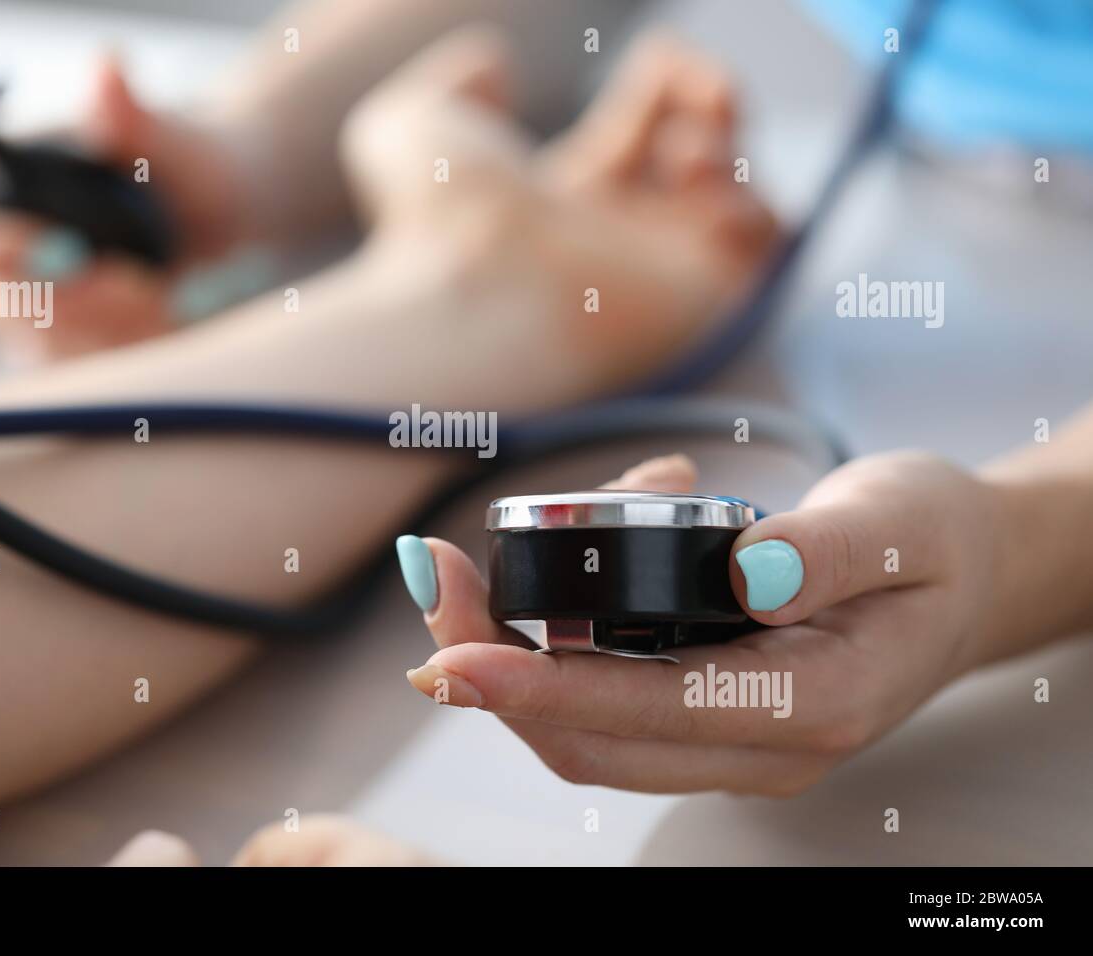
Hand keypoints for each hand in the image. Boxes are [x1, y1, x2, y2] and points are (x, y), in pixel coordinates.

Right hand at [0, 58, 248, 358]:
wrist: (226, 220)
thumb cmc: (184, 164)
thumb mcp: (167, 137)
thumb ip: (133, 115)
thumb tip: (108, 71)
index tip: (65, 249)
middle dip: (63, 300)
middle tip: (139, 285)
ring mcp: (23, 316)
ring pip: (37, 345)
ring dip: (107, 328)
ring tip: (169, 296)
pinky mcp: (68, 353)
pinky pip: (81, 372)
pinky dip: (129, 351)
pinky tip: (172, 320)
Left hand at [337, 28, 776, 401]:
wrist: (470, 297)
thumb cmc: (433, 221)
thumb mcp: (411, 128)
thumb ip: (449, 85)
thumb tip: (495, 63)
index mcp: (573, 191)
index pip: (648, 117)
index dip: (669, 75)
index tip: (657, 64)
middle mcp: (626, 233)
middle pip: (707, 150)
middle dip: (718, 102)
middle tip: (708, 95)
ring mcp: (665, 271)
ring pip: (745, 201)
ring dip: (734, 157)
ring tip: (692, 159)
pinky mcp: (705, 304)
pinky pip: (765, 257)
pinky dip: (757, 211)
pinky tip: (709, 203)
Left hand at [399, 452, 1007, 795]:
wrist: (958, 577)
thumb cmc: (931, 548)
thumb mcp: (904, 526)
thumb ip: (829, 551)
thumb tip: (745, 570)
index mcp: (816, 706)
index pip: (655, 714)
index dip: (546, 687)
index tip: (455, 652)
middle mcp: (759, 745)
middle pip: (592, 739)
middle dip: (492, 667)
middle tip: (431, 578)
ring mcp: (726, 737)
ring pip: (583, 727)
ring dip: (504, 656)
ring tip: (462, 567)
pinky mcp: (700, 712)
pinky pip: (602, 696)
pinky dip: (551, 636)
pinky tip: (551, 552)